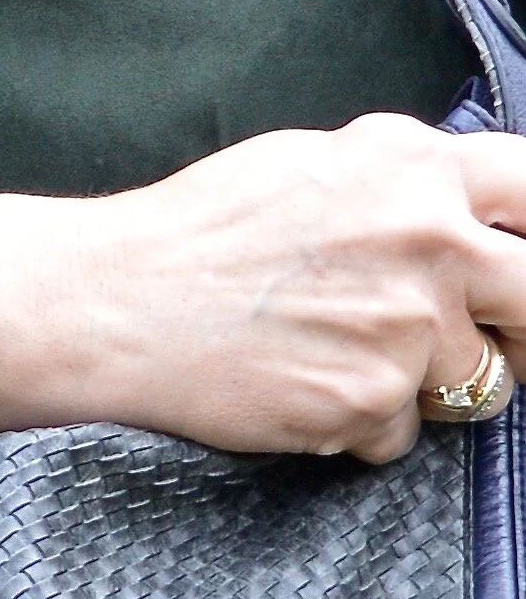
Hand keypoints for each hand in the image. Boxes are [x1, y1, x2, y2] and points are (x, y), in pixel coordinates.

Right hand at [36, 113, 525, 461]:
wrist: (112, 304)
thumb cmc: (188, 234)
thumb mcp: (303, 166)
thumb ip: (396, 183)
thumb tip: (451, 208)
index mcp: (412, 168)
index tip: (518, 270)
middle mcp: (427, 243)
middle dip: (514, 329)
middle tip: (472, 340)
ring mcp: (403, 330)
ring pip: (473, 384)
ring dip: (419, 384)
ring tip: (331, 360)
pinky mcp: (366, 402)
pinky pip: (398, 433)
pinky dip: (357, 423)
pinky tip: (297, 389)